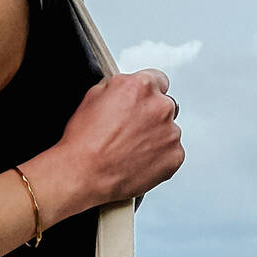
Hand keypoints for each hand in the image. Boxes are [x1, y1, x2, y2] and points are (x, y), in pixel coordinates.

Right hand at [56, 69, 183, 205]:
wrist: (83, 175)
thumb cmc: (84, 141)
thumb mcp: (93, 97)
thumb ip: (118, 88)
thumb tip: (123, 91)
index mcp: (142, 86)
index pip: (159, 82)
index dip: (146, 96)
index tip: (140, 107)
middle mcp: (161, 106)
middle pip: (165, 107)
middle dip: (152, 118)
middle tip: (132, 133)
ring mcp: (170, 133)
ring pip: (169, 132)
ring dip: (157, 139)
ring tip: (132, 152)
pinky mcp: (174, 157)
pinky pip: (172, 155)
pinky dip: (160, 160)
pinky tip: (139, 164)